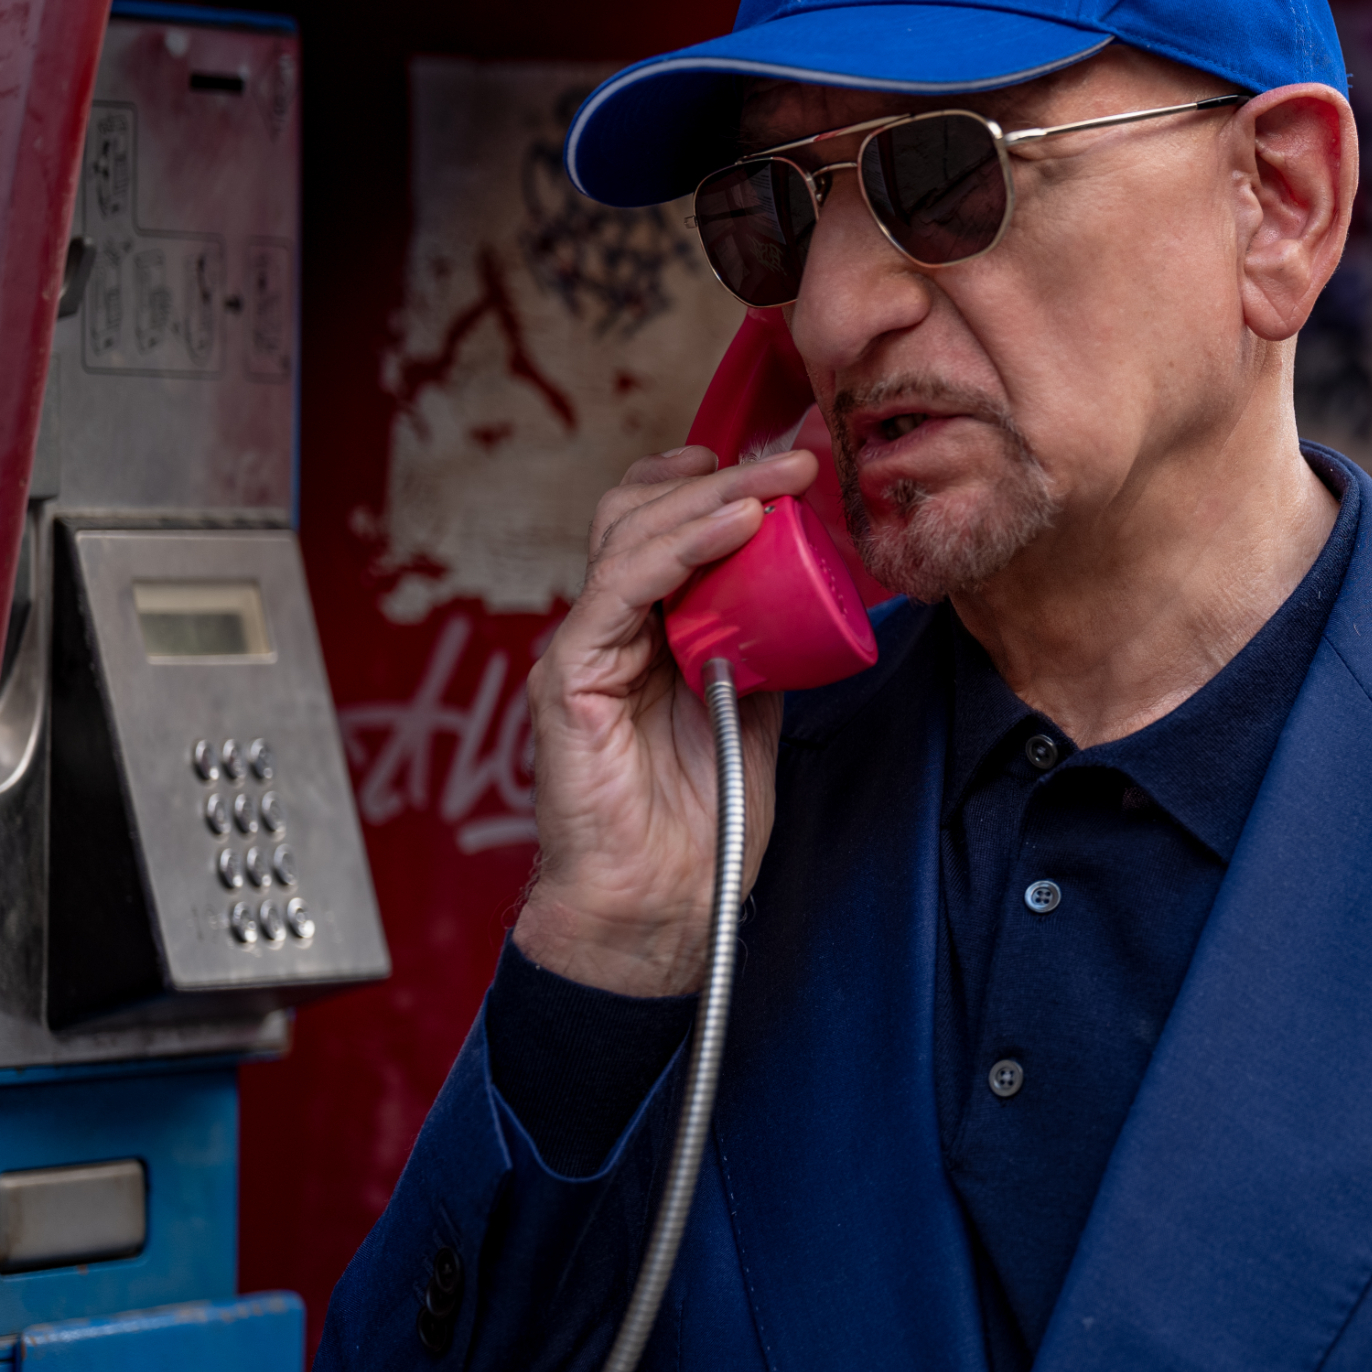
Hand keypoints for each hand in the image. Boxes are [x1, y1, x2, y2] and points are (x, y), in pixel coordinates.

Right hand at [512, 442, 822, 996]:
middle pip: (643, 516)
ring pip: (629, 536)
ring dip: (710, 500)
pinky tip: (734, 527)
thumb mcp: (754, 716)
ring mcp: (585, 649)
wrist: (662, 907)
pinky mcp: (570, 676)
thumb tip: (802, 602)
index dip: (720, 490)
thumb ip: (762, 656)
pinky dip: (679, 548)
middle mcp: (609, 631)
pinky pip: (620, 588)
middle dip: (721, 478)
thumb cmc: (702, 827)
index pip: (667, 532)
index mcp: (649, 636)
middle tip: (794, 464)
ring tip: (775, 485)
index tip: (790, 472)